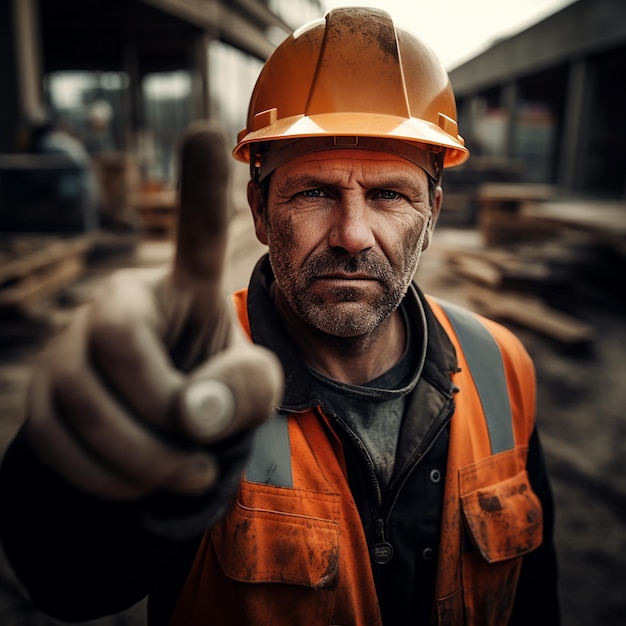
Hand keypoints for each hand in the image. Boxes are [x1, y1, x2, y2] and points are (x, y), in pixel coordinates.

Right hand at [23, 121, 283, 498]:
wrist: (165, 430)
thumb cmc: (215, 392)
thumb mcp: (250, 390)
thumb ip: (245, 390)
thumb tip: (189, 414)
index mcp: (177, 291)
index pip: (192, 239)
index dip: (199, 192)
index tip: (207, 131)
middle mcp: (113, 305)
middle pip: (116, 341)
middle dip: (162, 410)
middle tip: (202, 450)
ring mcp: (68, 350)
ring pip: (83, 402)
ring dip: (142, 460)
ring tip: (186, 473)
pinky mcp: (43, 400)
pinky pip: (59, 443)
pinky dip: (107, 478)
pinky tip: (140, 479)